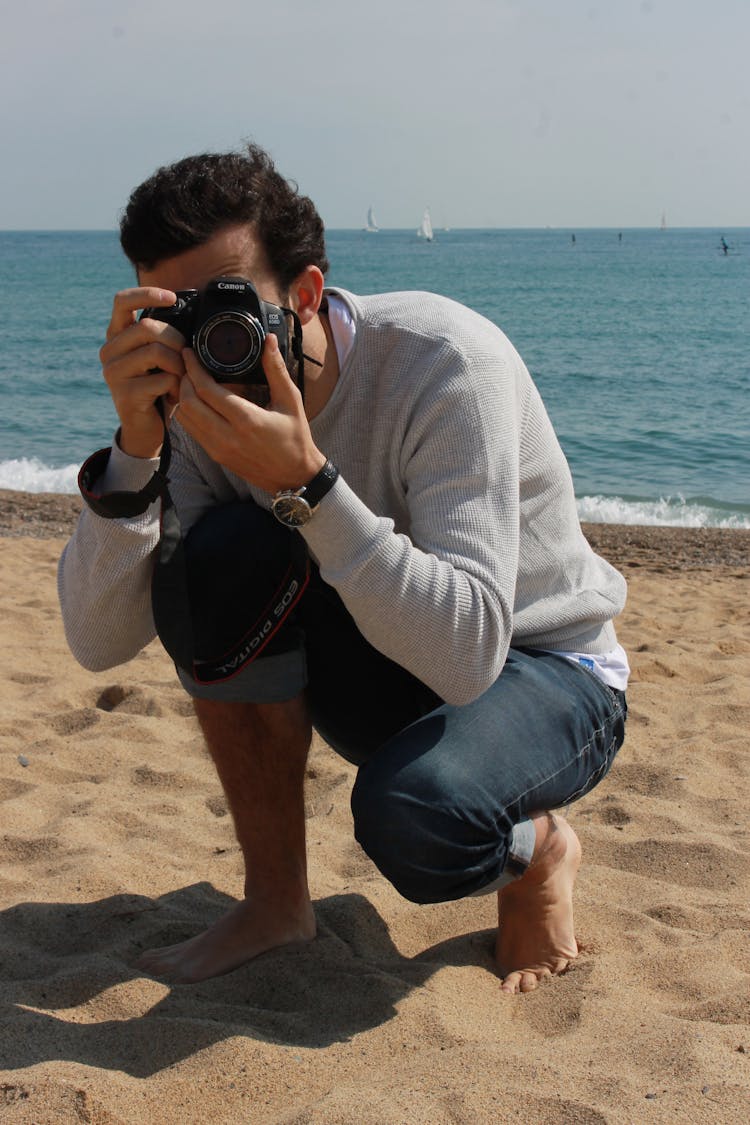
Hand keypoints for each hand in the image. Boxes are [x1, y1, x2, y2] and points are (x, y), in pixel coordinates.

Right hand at [100, 287, 185, 457]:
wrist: (144, 428)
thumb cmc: (156, 388)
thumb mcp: (156, 358)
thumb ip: (162, 336)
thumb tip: (187, 314)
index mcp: (116, 336)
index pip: (122, 301)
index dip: (147, 294)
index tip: (171, 298)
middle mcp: (109, 351)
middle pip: (147, 328)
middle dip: (176, 341)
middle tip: (185, 359)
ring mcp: (113, 373)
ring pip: (156, 352)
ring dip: (179, 366)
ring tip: (181, 379)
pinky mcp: (125, 394)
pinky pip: (162, 379)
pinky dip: (176, 386)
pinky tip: (174, 395)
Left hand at [177, 334, 325, 493]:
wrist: (294, 477)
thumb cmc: (295, 438)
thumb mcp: (291, 401)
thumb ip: (276, 369)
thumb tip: (268, 340)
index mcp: (247, 419)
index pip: (206, 389)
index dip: (192, 367)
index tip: (189, 352)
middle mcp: (228, 436)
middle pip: (188, 402)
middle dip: (183, 379)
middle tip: (187, 364)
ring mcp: (219, 448)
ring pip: (184, 417)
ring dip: (181, 396)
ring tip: (188, 380)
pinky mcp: (215, 455)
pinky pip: (190, 430)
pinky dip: (186, 412)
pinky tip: (194, 401)